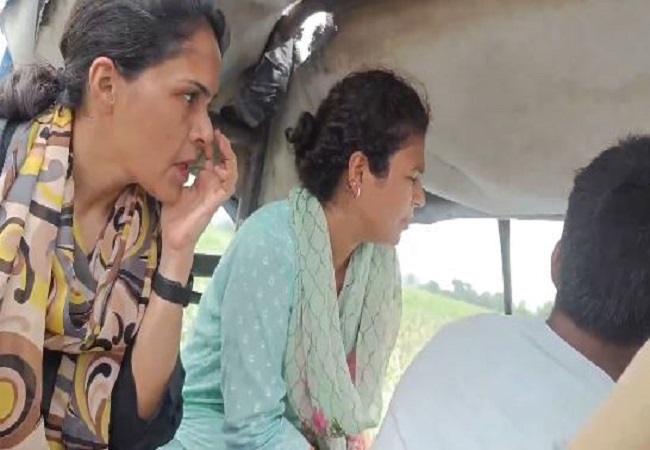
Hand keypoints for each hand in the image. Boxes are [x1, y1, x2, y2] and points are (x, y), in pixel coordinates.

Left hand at [160, 129, 236, 257]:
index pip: (210, 158)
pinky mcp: (218, 201)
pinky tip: (222, 164)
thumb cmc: (174, 216)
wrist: (175, 237)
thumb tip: (170, 156)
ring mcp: (216, 193)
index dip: (209, 145)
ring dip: (228, 155)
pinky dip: (229, 173)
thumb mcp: (172, 188)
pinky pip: (229, 185)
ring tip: (221, 141)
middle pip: (223, 160)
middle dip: (221, 145)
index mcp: (202, 181)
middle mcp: (212, 185)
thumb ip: (176, 174)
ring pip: (231, 170)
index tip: (202, 132)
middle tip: (215, 132)